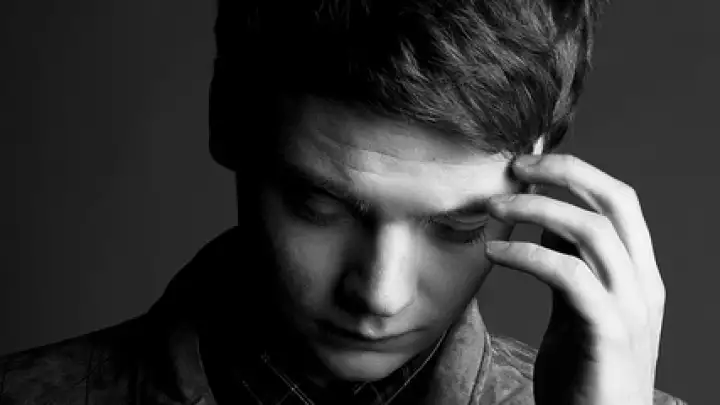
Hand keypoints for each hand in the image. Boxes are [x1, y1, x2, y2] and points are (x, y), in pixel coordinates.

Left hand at [484, 154, 665, 404]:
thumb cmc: (584, 370)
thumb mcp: (578, 307)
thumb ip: (573, 264)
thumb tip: (548, 219)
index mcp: (637, 272)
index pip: (620, 200)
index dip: (577, 171)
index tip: (528, 165)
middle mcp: (643, 282)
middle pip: (617, 201)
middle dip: (565, 172)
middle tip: (513, 167)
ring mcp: (630, 307)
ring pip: (592, 232)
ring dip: (537, 209)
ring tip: (494, 207)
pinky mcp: (608, 332)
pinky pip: (569, 276)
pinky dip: (528, 255)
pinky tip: (493, 251)